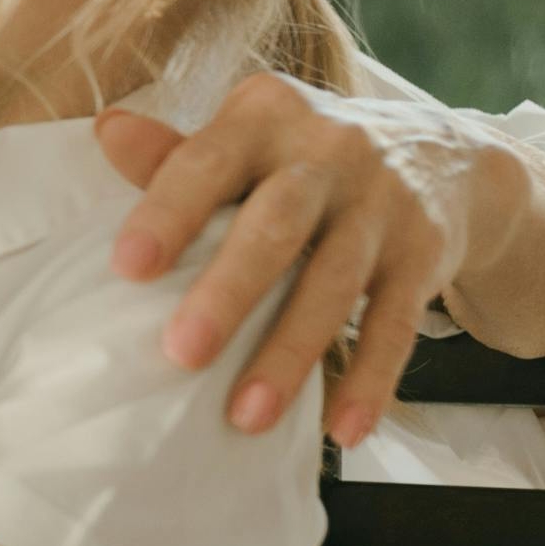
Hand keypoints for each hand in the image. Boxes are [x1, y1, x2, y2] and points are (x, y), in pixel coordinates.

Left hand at [96, 73, 528, 449]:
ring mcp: (383, 203)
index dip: (167, 212)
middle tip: (181, 352)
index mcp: (266, 116)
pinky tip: (342, 428)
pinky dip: (370, 380)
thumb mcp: (249, 136)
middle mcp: (329, 151)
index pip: (207, 162)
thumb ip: (177, 150)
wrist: (438, 152)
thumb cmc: (304, 155)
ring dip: (289, 354)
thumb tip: (106, 131)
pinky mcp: (424, 254)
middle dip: (228, 291)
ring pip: (333, 284)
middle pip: (275, 226)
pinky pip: (397, 326)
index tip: (127, 266)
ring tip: (247, 415)